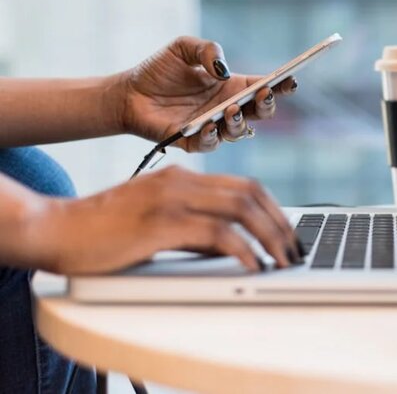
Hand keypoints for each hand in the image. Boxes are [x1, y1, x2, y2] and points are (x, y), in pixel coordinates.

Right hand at [26, 166, 301, 274]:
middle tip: (294, 250)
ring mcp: (171, 199)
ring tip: (282, 260)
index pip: (245, 185)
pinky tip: (253, 265)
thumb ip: (193, 228)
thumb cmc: (103, 231)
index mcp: (182, 177)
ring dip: (270, 236)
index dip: (274, 209)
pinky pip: (216, 233)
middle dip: (280, 223)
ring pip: (241, 209)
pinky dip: (242, 250)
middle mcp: (181, 181)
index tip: (288, 233)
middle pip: (250, 193)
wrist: (55, 229)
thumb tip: (231, 247)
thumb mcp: (156, 221)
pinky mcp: (161, 223)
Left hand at [117, 36, 297, 151]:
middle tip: (264, 94)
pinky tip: (209, 124)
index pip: (263, 87)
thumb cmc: (158, 70)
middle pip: (259, 113)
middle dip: (267, 105)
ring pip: (239, 131)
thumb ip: (207, 50)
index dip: (280, 85)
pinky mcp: (193, 142)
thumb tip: (223, 69)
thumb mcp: (183, 48)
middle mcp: (227, 108)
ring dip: (240, 121)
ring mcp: (212, 127)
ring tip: (231, 109)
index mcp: (231, 86)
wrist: (127, 93)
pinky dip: (213, 136)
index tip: (290, 79)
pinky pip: (210, 144)